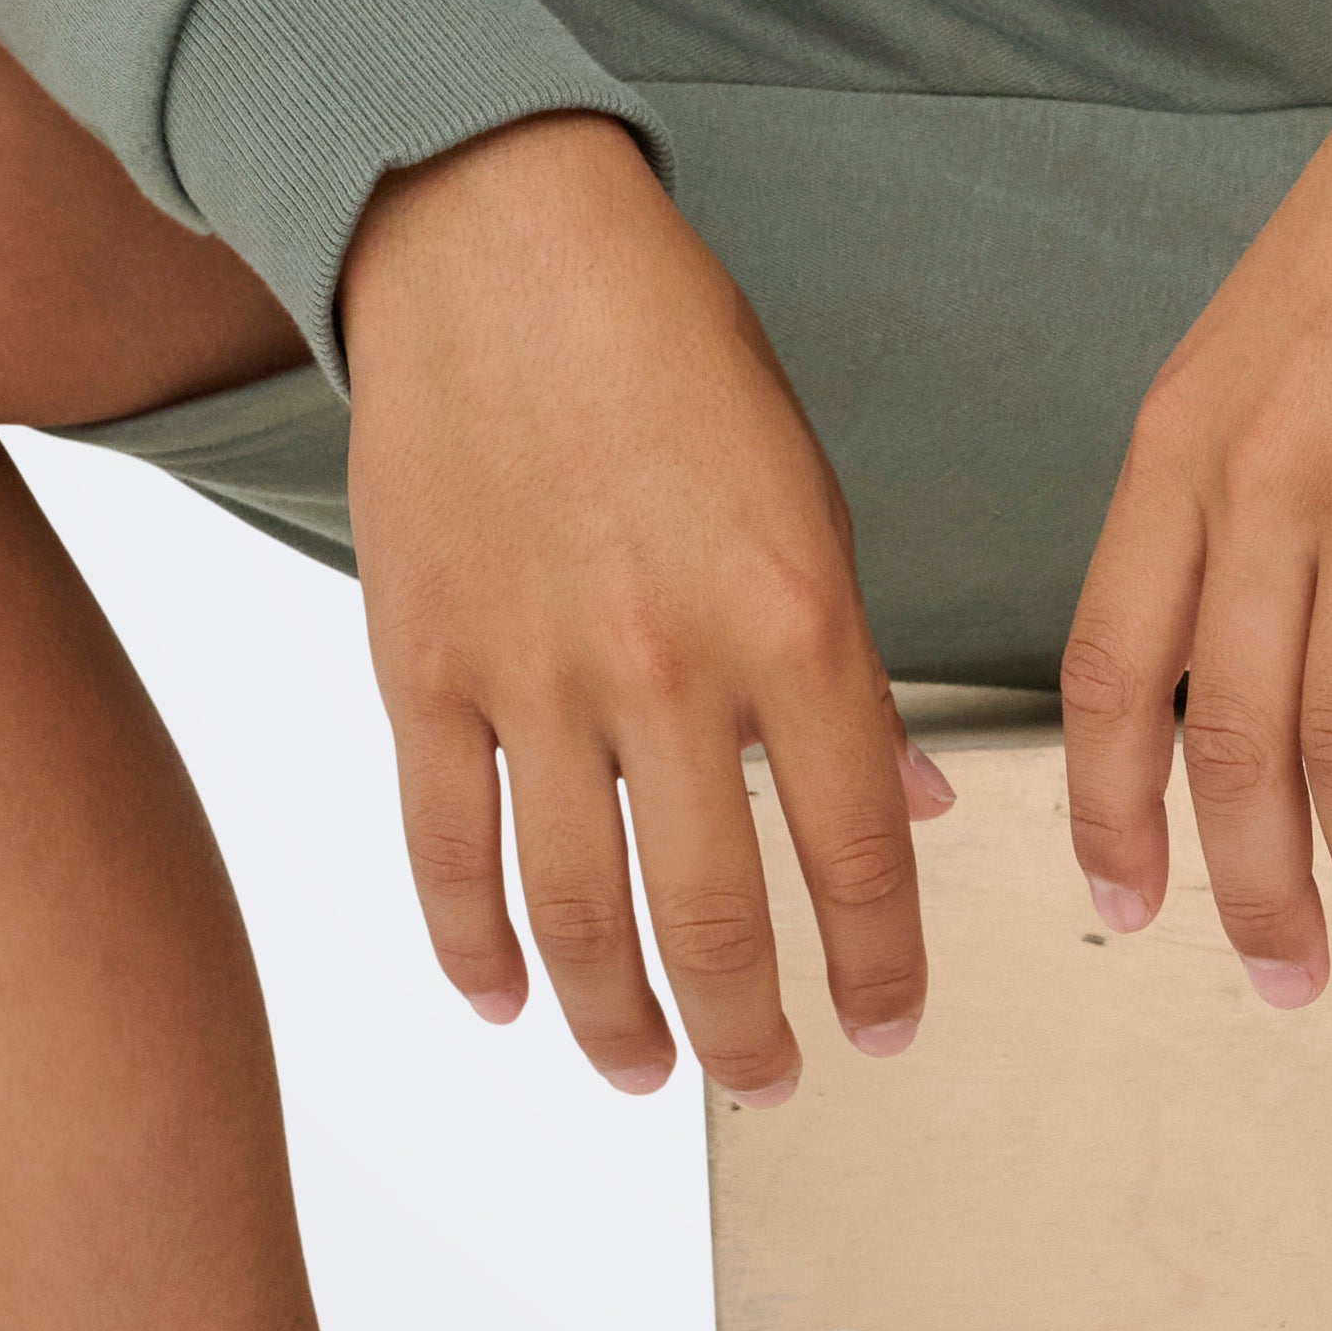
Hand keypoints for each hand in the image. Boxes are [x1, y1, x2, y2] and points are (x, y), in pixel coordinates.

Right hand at [338, 111, 952, 1106]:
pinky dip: (474, 948)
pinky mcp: (422, 664)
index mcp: (795, 615)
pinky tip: (508, 1006)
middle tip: (776, 1083)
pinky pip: (446, 847)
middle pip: (716, 917)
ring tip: (650, 1077)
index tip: (889, 1028)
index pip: (859, 848)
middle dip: (754, 1031)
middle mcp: (669, 665)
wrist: (497, 246)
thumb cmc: (674, 355)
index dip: (881, 964)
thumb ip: (851, 667)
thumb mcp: (809, 495)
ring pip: (578, 912)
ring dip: (621, 1023)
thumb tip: (910, 809)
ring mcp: (532, 675)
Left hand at [1060, 5, 1331, 995]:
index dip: (1109, 807)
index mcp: (1178, 447)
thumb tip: (1224, 646)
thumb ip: (1225, 489)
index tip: (1126, 905)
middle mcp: (1260, 478)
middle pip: (1230, 736)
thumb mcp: (1254, 349)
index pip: (1112, 667)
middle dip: (1252, 883)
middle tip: (1287, 975)